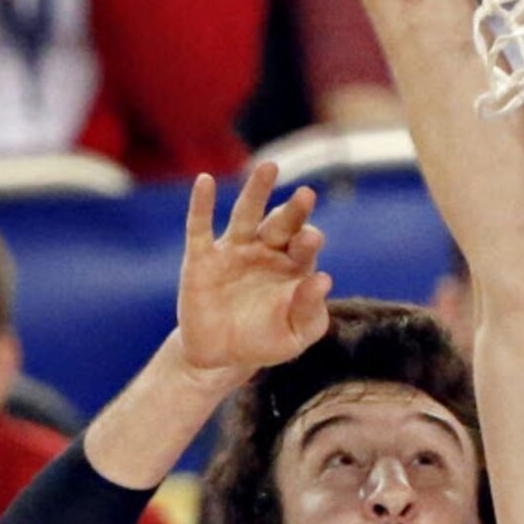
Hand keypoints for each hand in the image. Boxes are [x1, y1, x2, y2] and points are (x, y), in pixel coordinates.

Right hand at [177, 164, 331, 383]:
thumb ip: (311, 311)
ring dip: (256, 191)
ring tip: (269, 166)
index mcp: (293, 266)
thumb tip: (323, 279)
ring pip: (245, 214)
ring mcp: (233, 251)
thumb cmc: (265, 342)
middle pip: (281, 223)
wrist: (221, 357)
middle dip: (293, 211)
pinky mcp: (201, 259)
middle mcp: (266, 251)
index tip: (309, 242)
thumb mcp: (295, 336)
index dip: (308, 241)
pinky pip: (200, 227)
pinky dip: (201, 204)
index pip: (305, 245)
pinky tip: (205, 181)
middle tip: (306, 195)